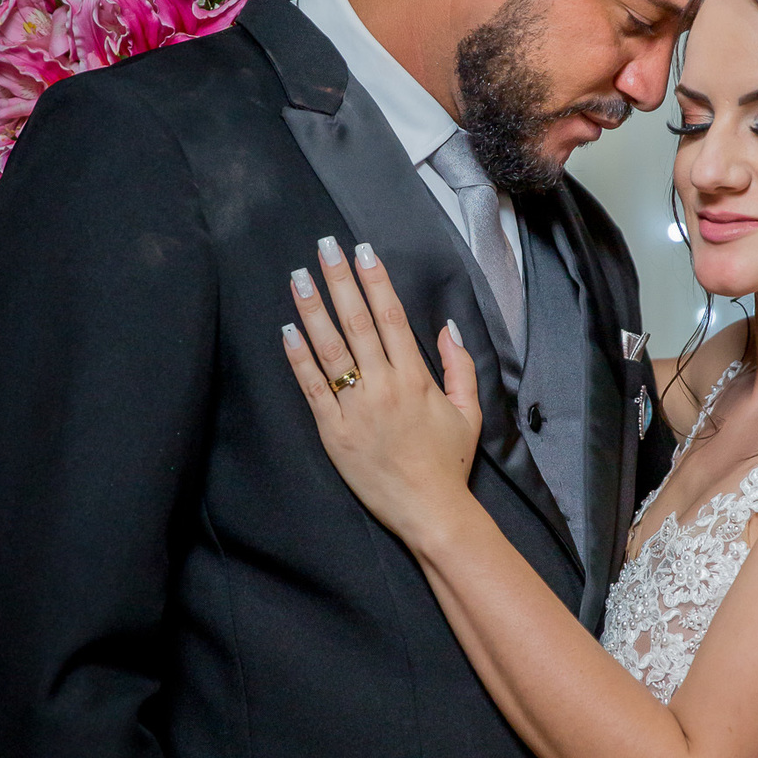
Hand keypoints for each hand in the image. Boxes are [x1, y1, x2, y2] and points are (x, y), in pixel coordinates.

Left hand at [281, 239, 481, 547]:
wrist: (430, 512)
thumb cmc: (448, 463)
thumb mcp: (469, 412)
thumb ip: (460, 367)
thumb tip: (447, 327)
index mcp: (415, 379)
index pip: (391, 317)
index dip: (375, 280)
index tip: (363, 251)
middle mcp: (383, 386)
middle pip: (356, 322)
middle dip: (339, 280)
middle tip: (324, 246)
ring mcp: (355, 409)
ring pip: (329, 349)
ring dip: (312, 309)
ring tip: (298, 277)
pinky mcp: (333, 432)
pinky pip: (312, 388)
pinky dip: (299, 358)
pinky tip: (288, 330)